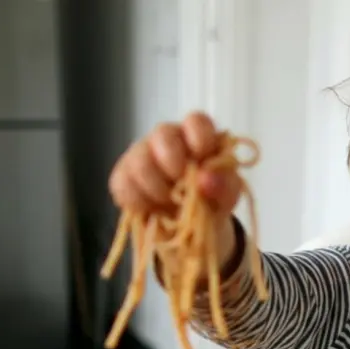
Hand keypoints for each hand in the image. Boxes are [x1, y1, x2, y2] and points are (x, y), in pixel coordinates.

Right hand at [108, 111, 241, 214]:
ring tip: (169, 202)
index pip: (196, 121)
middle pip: (162, 134)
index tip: (202, 160)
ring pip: (139, 161)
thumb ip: (225, 185)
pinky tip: (151, 209)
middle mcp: (168, 139)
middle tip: (182, 186)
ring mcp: (142, 155)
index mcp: (198, 136)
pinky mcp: (123, 176)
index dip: (199, 138)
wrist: (190, 226)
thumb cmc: (210, 200)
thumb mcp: (227, 196)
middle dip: (173, 163)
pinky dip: (138, 202)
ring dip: (157, 188)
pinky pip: (123, 184)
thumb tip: (207, 179)